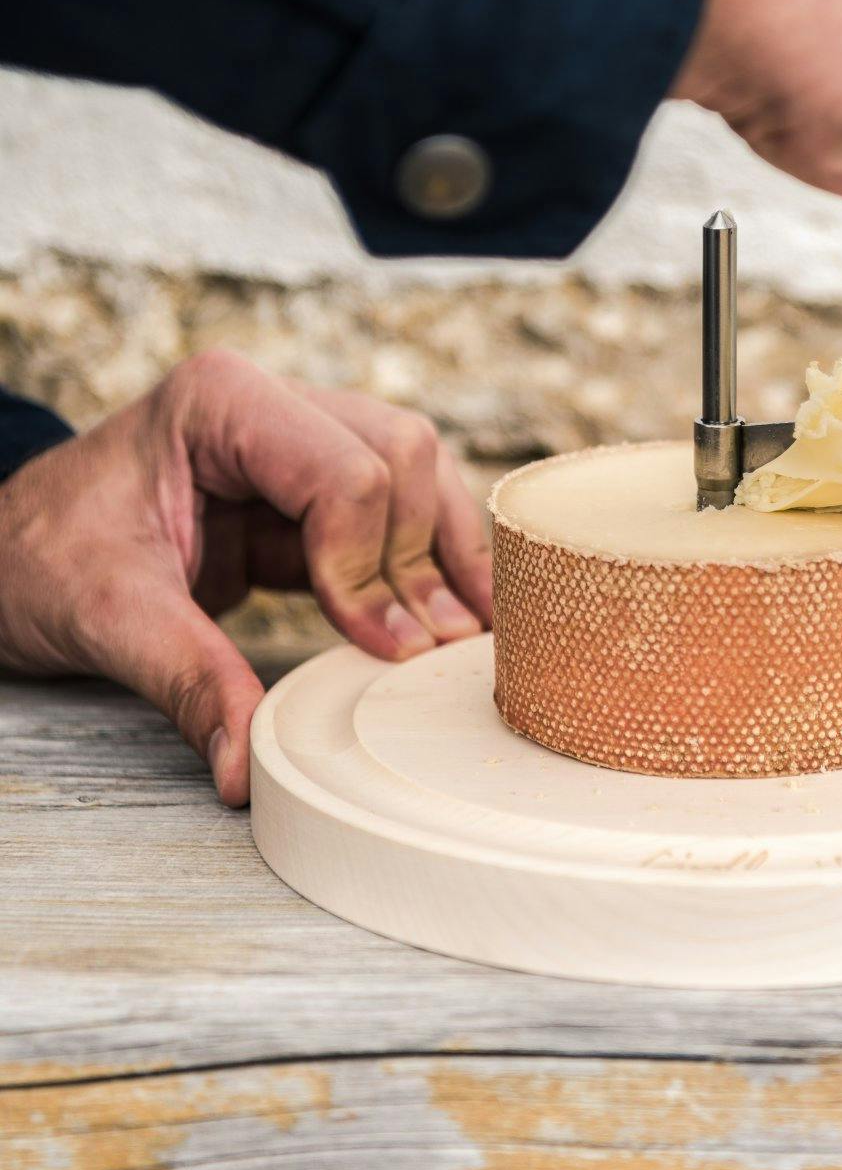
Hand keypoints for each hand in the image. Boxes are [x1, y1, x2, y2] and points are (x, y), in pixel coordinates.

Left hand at [0, 350, 490, 805]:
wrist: (6, 554)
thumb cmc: (39, 557)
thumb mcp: (108, 619)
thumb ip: (190, 682)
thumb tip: (246, 768)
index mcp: (221, 401)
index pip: (345, 468)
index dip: (368, 563)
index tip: (380, 647)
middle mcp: (271, 403)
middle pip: (399, 454)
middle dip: (421, 554)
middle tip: (431, 647)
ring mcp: (294, 440)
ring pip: (413, 473)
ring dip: (442, 555)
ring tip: (467, 636)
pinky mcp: (303, 491)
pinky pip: (387, 513)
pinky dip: (421, 564)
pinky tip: (449, 616)